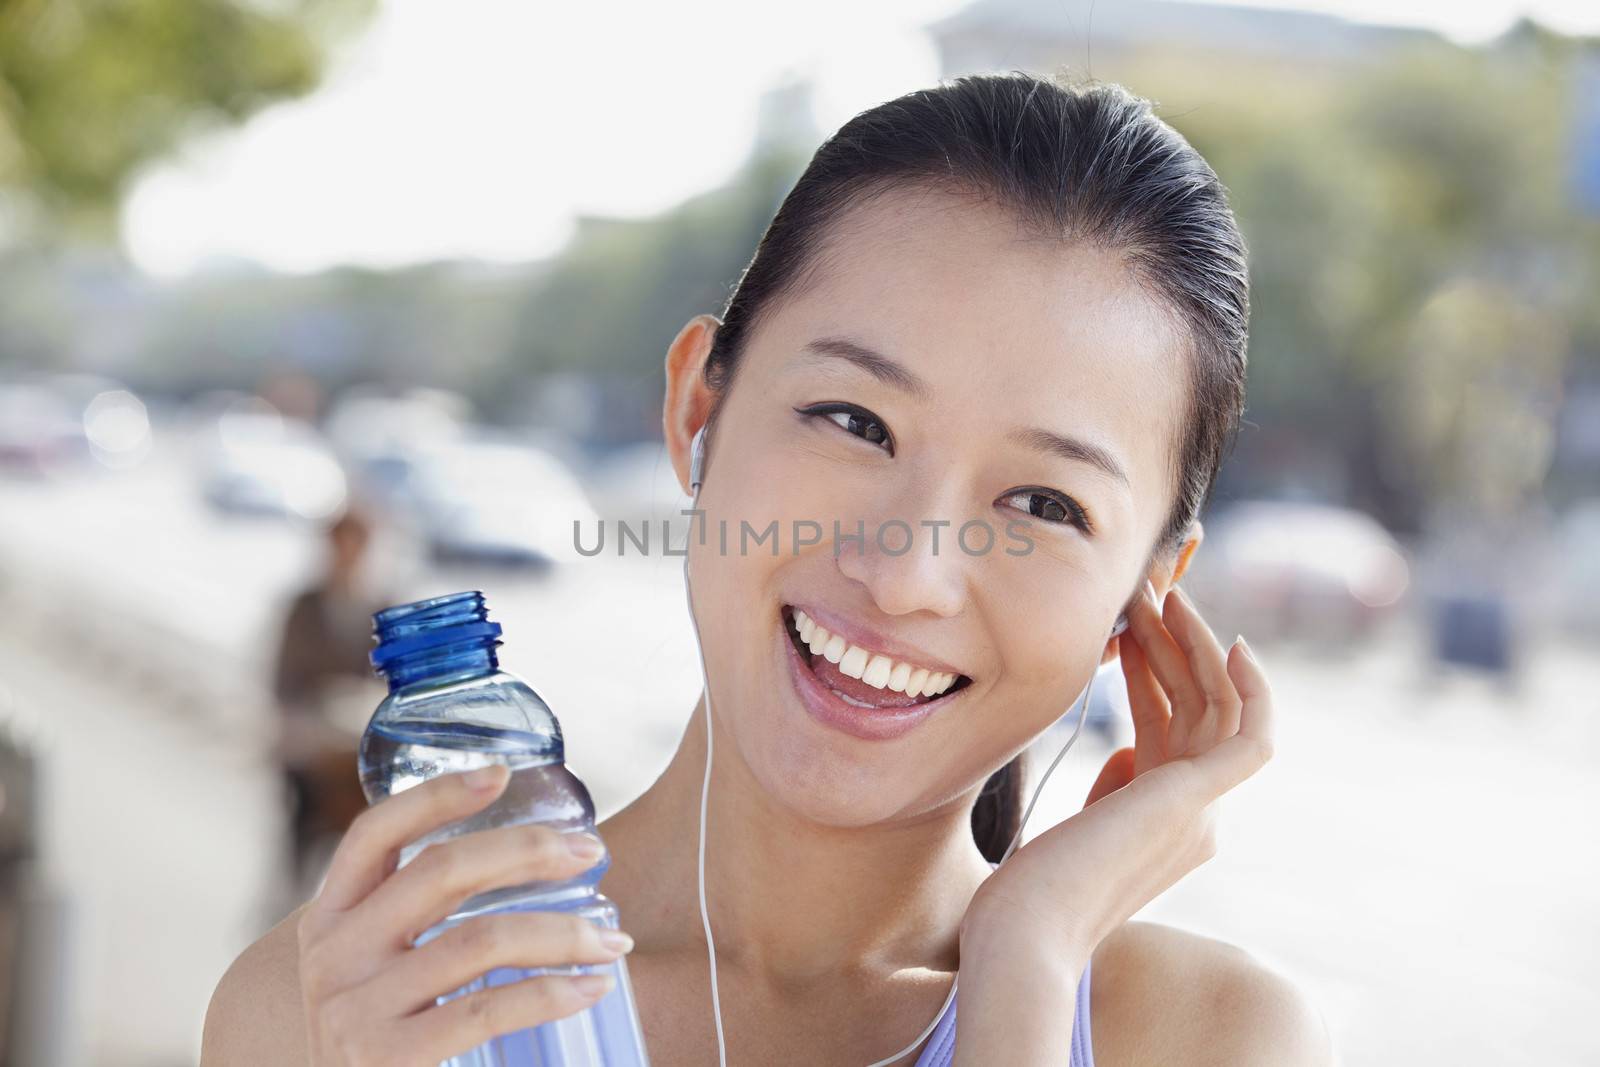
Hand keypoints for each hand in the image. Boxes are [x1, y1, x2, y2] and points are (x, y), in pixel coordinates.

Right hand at [296, 765, 633, 1065]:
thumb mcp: (372, 972)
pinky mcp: (385, 1059)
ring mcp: (354, 1009)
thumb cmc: (378, 1041)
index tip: (500, 773)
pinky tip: (591, 987)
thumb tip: (529, 861)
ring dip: (563, 932)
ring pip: (479, 940)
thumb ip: (415, 922)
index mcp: (330, 918)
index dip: (436, 795)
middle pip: (441, 871)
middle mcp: (333, 955)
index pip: (374, 834)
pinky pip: (485, 1009)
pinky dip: (550, 992)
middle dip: (528, 850)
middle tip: (591, 852)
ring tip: (613, 940)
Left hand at [961, 579, 1274, 962]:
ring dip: (1195, 646)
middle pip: (1198, 708)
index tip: (1127, 626)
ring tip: (1162, 593)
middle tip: (1146, 590)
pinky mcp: (1199, 802)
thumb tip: (1129, 751)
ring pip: (1219, 708)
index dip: (1156, 669)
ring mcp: (1202, 813)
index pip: (1174, 726)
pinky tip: (1229, 642)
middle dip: (1173, 645)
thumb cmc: (1026, 892)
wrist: (1022, 935)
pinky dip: (1252, 689)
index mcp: (1165, 821)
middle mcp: (1196, 818)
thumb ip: (1113, 788)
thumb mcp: (1078, 824)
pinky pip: (1251, 736)